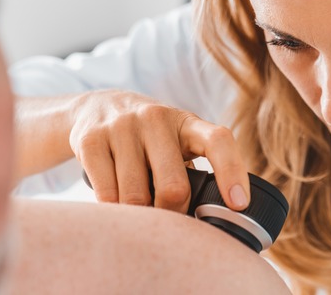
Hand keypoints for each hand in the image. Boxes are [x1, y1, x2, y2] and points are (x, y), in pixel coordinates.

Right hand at [69, 89, 248, 213]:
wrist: (98, 107)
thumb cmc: (150, 138)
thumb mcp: (177, 142)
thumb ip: (196, 171)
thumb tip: (211, 223)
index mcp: (187, 123)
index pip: (219, 141)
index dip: (232, 173)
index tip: (238, 205)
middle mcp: (156, 119)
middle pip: (174, 186)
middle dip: (173, 214)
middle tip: (169, 221)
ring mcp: (122, 127)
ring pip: (135, 197)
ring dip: (140, 216)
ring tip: (141, 213)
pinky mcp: (91, 140)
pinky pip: (106, 195)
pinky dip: (114, 211)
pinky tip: (117, 206)